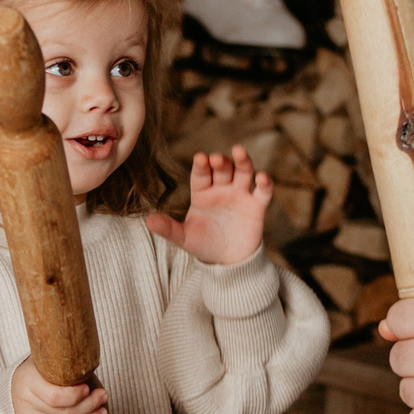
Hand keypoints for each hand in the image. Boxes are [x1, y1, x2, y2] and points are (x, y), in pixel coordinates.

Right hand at [11, 358, 108, 413]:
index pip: (55, 397)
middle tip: (104, 396)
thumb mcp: (42, 360)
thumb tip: (87, 355)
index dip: (75, 396)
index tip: (88, 388)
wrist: (12, 389)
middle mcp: (26, 404)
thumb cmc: (35, 371)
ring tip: (103, 413)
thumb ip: (60, 359)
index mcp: (28, 382)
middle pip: (63, 412)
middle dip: (89, 406)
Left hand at [145, 146, 271, 265]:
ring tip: (239, 152)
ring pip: (243, 172)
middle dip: (221, 162)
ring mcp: (240, 195)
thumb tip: (148, 222)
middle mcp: (222, 189)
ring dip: (243, 162)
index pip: (201, 175)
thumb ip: (169, 229)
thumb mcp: (185, 238)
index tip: (200, 158)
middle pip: (223, 169)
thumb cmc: (204, 245)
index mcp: (202, 193)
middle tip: (217, 158)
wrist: (227, 261)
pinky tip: (262, 177)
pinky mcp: (257, 206)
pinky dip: (265, 183)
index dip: (201, 166)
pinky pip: (263, 191)